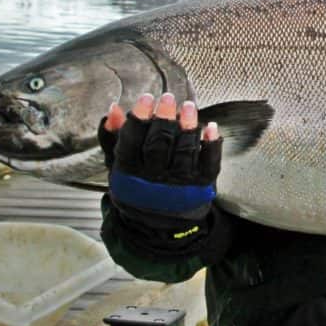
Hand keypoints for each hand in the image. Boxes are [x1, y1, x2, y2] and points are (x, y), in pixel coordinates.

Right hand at [98, 92, 228, 257]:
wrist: (159, 227)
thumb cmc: (138, 187)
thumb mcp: (119, 167)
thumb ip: (114, 139)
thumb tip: (114, 109)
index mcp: (129, 174)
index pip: (131, 142)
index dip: (139, 118)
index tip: (146, 98)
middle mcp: (153, 180)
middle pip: (159, 145)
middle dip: (163, 118)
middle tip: (168, 98)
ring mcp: (179, 184)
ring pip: (183, 152)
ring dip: (187, 126)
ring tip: (188, 106)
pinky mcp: (201, 186)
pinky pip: (209, 163)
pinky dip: (212, 144)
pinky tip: (211, 126)